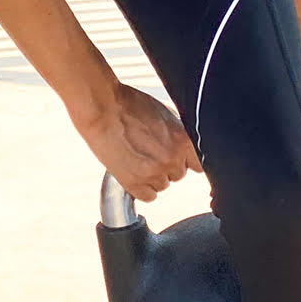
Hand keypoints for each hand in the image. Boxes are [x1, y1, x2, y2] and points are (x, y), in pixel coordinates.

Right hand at [78, 77, 197, 202]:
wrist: (102, 109)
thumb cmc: (130, 105)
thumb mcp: (166, 114)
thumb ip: (178, 135)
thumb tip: (183, 147)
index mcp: (184, 140)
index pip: (198, 164)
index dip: (185, 160)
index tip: (177, 156)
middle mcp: (171, 159)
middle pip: (179, 175)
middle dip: (167, 166)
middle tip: (150, 151)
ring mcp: (153, 173)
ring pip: (163, 185)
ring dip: (153, 176)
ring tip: (138, 158)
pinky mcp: (133, 183)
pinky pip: (148, 196)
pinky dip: (142, 188)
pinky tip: (134, 172)